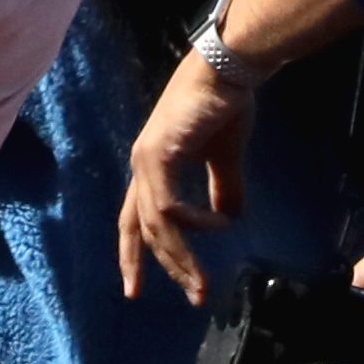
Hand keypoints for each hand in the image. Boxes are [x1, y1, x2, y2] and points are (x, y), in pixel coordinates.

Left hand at [121, 49, 256, 303]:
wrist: (228, 68)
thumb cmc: (226, 104)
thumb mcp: (224, 155)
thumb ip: (222, 187)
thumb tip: (229, 217)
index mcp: (152, 165)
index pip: (135, 218)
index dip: (134, 254)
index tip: (133, 289)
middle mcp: (143, 164)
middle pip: (144, 229)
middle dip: (166, 266)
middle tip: (193, 295)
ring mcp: (148, 158)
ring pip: (156, 224)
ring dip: (181, 257)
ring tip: (203, 281)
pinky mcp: (160, 154)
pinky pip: (171, 205)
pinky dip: (194, 222)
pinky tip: (218, 224)